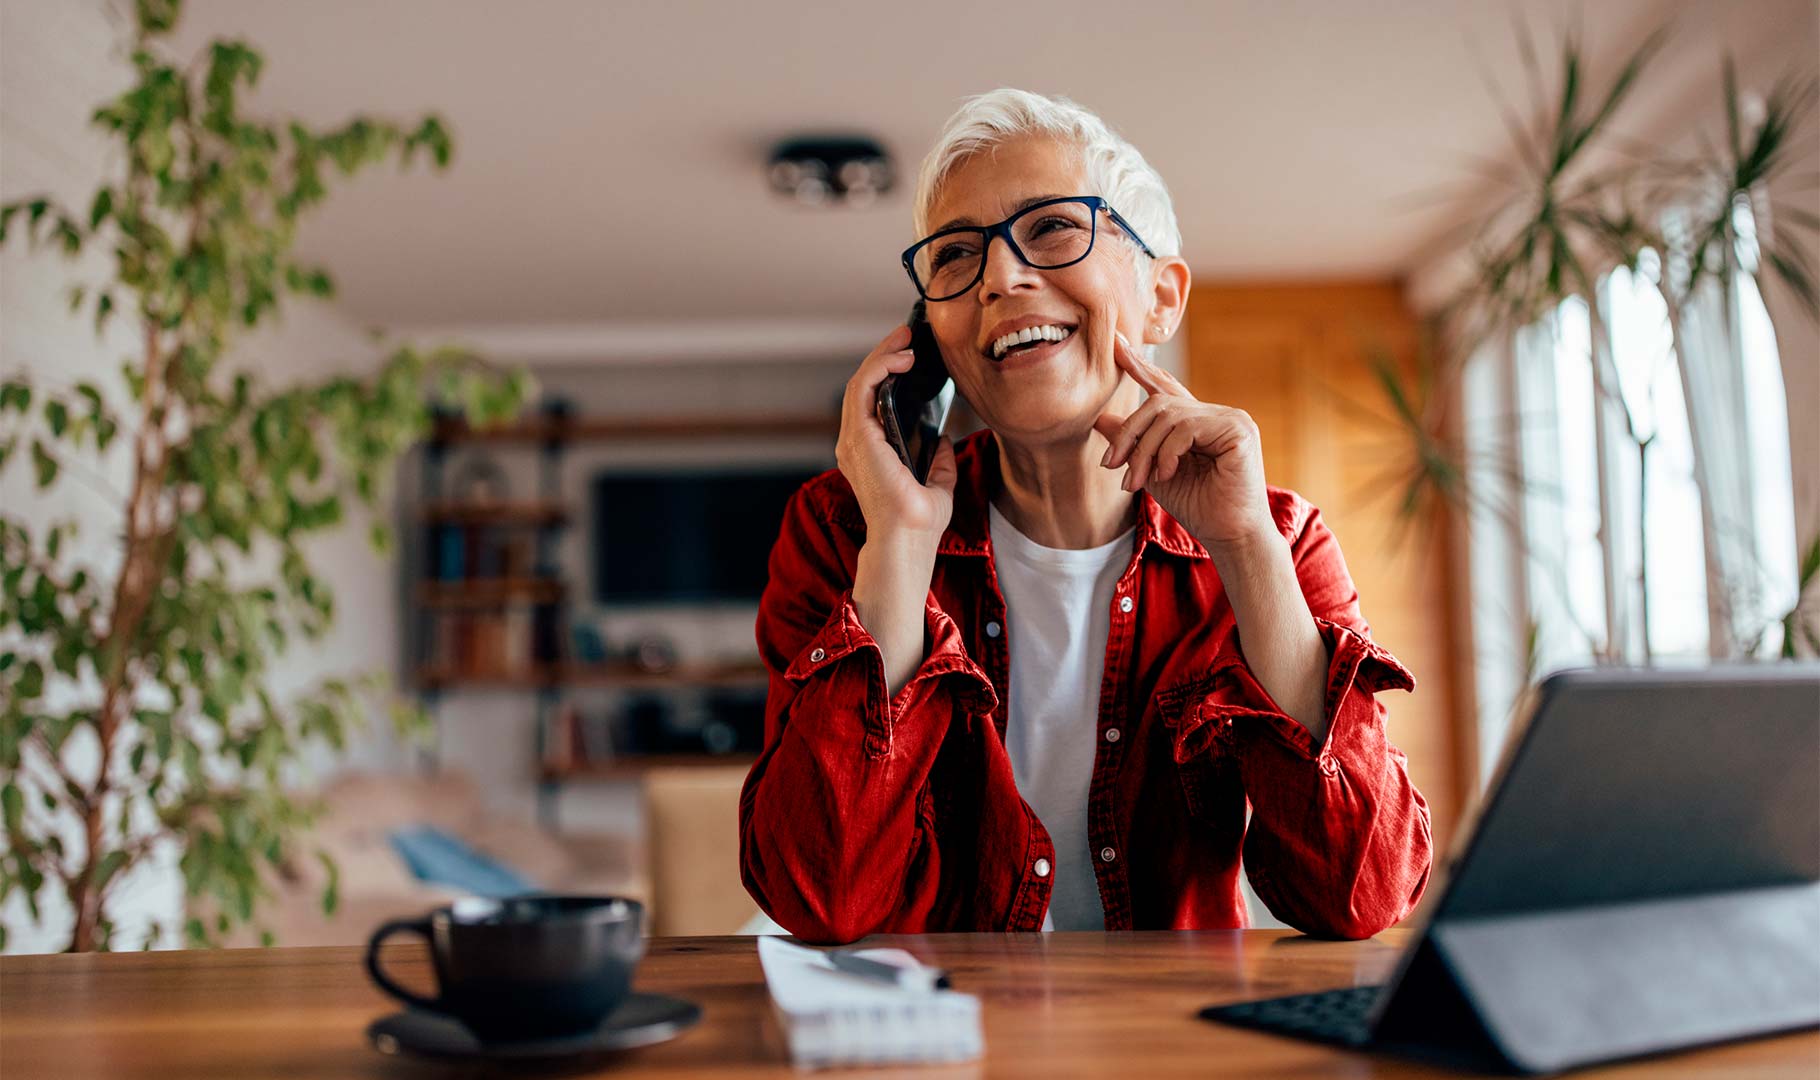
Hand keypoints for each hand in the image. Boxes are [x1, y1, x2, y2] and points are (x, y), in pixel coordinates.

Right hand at [836, 324, 957, 544]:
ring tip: (905, 339)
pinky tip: (901, 358)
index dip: (885, 374)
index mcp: (869, 453)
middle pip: (863, 386)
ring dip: (881, 356)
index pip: (870, 402)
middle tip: (906, 335)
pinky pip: (863, 390)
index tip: (908, 355)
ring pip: (860, 383)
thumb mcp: (937, 483)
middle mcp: (855, 445)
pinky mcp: (858, 437)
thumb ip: (937, 460)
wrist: (908, 540)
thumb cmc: (918, 523)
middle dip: (883, 356)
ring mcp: (853, 440)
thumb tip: (943, 438)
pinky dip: (879, 368)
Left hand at [1093, 332, 1274, 551]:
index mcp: (1197, 422)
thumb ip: (1132, 444)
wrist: (1230, 535)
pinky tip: (1167, 474)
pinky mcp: (1238, 428)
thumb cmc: (1198, 507)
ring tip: (1137, 481)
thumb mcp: (1153, 473)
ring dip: (1144, 450)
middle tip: (1111, 465)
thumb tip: (1100, 418)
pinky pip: (1186, 427)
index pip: (1165, 387)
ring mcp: (1229, 418)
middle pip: (1158, 402)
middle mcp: (1215, 413)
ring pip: (1168, 414)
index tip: (1116, 344)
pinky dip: (1167, 452)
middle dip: (1129, 433)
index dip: (1140, 366)